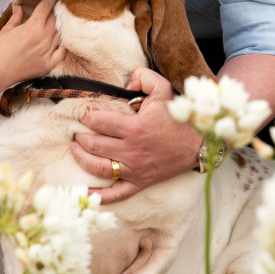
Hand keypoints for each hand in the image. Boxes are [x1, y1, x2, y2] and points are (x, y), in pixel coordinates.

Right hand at [0, 0, 61, 90]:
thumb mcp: (6, 30)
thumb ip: (16, 17)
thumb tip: (19, 7)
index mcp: (33, 26)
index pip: (46, 8)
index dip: (50, 0)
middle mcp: (44, 38)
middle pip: (55, 20)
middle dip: (54, 13)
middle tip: (53, 10)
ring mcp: (48, 52)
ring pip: (60, 34)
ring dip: (59, 27)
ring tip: (57, 23)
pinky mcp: (48, 64)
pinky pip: (62, 53)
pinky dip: (63, 46)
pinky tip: (59, 42)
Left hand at [69, 68, 196, 202]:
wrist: (198, 144)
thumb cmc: (179, 117)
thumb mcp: (163, 89)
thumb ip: (143, 78)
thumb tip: (126, 83)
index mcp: (134, 128)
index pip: (99, 122)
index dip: (87, 117)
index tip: (84, 114)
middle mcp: (131, 150)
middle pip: (94, 145)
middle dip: (80, 137)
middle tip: (76, 132)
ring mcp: (134, 169)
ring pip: (99, 167)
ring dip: (81, 158)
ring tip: (75, 149)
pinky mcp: (139, 183)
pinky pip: (115, 194)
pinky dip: (98, 195)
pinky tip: (82, 192)